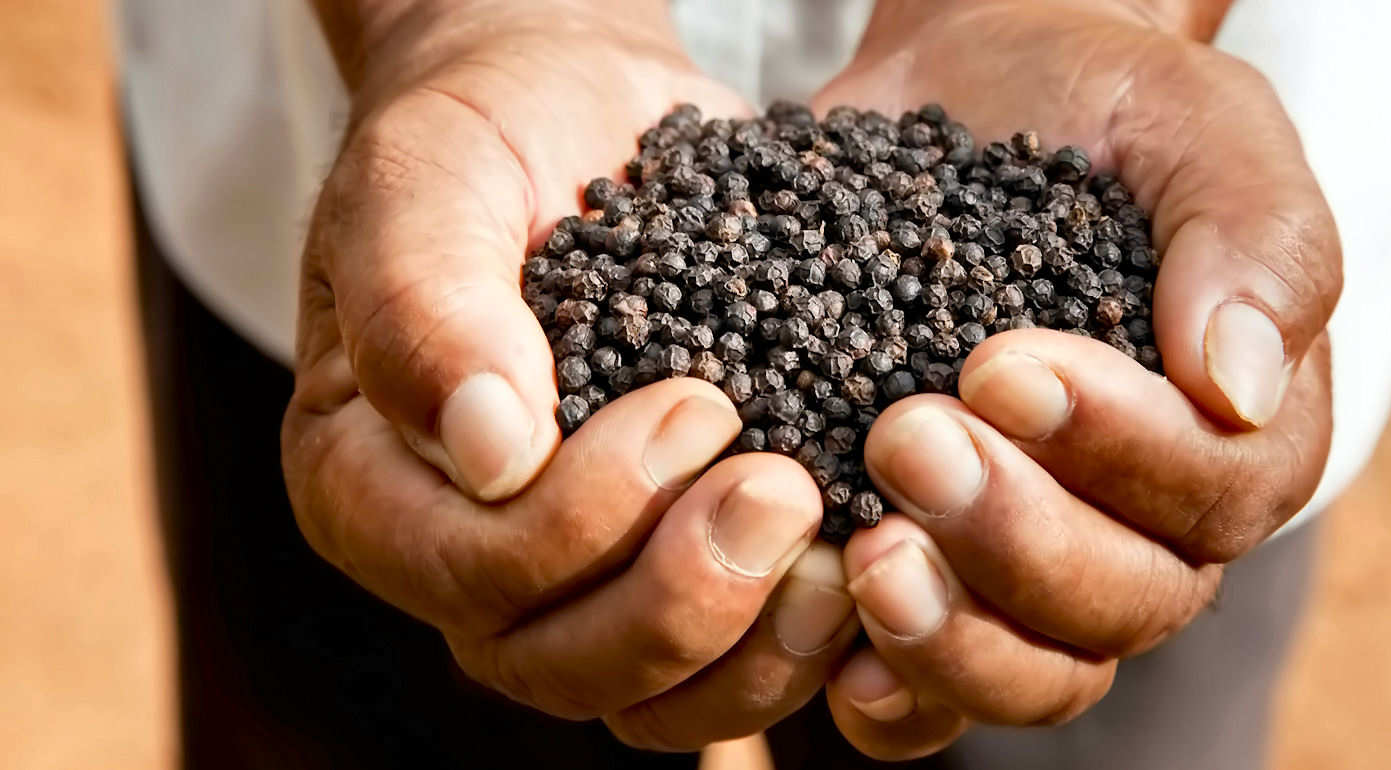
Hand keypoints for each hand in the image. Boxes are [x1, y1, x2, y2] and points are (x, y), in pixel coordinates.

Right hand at [283, 2, 857, 748]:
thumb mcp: (427, 182)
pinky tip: (869, 578)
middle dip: (682, 601)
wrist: (578, 116)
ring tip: (842, 560)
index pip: (467, 572)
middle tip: (785, 491)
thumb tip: (493, 452)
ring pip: (649, 699)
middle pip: (559, 665)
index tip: (697, 404)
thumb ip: (426, 304)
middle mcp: (463, 560)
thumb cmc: (484, 141)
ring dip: (753, 653)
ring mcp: (574, 582)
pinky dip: (801, 651)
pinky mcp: (670, 566)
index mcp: (371, 485)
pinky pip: (726, 668)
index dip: (585, 520)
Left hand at [811, 0, 1339, 757]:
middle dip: (1016, 537)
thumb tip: (1236, 386)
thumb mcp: (1196, 123)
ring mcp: (1039, 560)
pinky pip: (931, 693)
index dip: (1114, 451)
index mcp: (1238, 432)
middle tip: (907, 437)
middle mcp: (1149, 522)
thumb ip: (1252, 236)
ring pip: (1036, 672)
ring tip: (868, 557)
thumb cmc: (1099, 108)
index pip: (1213, 496)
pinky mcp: (938, 569)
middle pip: (1123, 604)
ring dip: (954, 637)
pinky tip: (836, 648)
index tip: (999, 364)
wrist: (966, 96)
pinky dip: (892, 694)